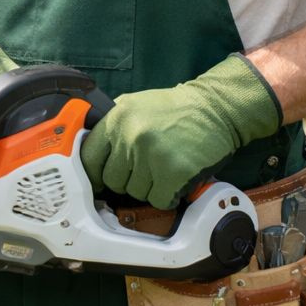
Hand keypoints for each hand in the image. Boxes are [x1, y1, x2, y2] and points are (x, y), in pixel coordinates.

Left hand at [80, 55, 281, 210]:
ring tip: (164, 168)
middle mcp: (131, 137)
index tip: (100, 179)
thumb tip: (91, 153)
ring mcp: (152, 156)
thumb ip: (113, 126)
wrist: (215, 108)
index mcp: (117, 118)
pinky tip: (175, 180)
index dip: (94, 172)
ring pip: (136, 193)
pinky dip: (168, 196)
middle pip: (113, 180)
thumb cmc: (176, 109)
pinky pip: (159, 201)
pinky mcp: (174, 173)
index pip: (89, 158)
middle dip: (127, 180)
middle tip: (146, 169)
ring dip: (150, 187)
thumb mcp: (136, 104)